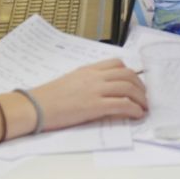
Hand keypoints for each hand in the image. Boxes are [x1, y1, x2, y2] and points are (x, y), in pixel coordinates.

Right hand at [31, 60, 147, 130]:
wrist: (35, 107)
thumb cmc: (48, 98)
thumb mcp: (70, 82)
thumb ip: (87, 82)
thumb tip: (101, 90)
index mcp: (88, 70)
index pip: (116, 63)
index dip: (131, 73)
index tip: (136, 82)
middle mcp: (94, 77)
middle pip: (127, 74)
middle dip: (140, 86)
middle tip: (144, 97)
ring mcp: (95, 90)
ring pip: (128, 88)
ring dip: (141, 98)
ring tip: (144, 107)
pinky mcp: (94, 106)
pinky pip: (122, 104)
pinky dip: (134, 109)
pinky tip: (136, 115)